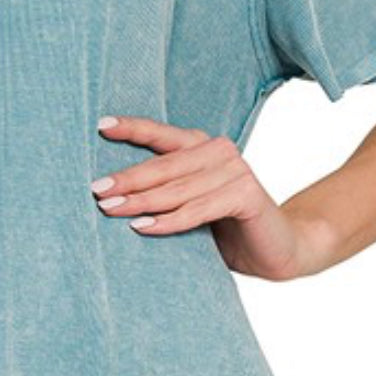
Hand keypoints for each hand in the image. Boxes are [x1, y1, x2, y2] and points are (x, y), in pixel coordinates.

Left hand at [92, 115, 324, 280]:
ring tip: (110, 210)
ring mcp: (235, 170)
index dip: (131, 129)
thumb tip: (110, 195)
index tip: (101, 127)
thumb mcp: (189, 205)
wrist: (279, 249)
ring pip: (177, 188)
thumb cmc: (226, 228)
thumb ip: (164, 192)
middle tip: (96, 191)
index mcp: (203, 146)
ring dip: (141, 202)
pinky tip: (144, 228)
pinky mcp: (246, 194)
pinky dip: (170, 221)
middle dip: (126, 179)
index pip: (161, 135)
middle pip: (163, 165)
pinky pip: (198, 209)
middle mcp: (219, 151)